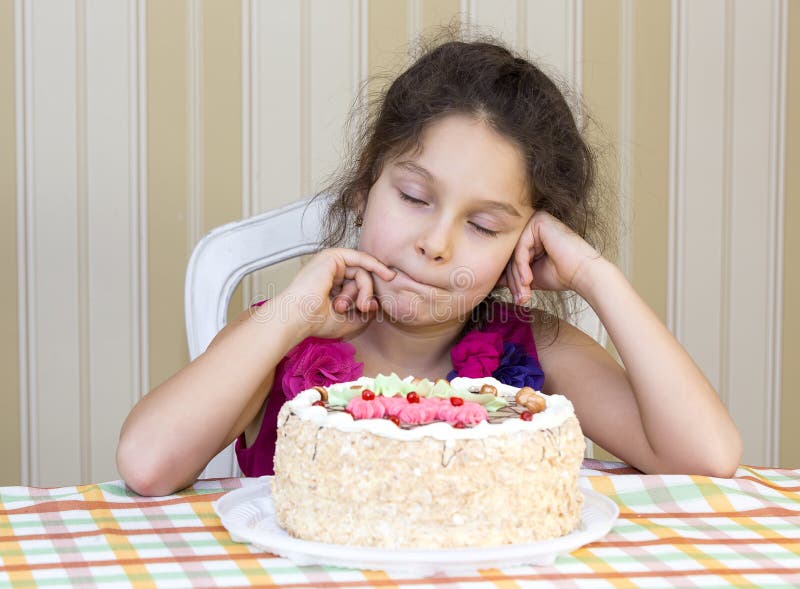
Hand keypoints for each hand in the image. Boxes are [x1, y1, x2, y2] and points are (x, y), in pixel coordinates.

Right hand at [279, 248, 395, 339]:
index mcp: (330, 285)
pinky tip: (386, 274)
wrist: (298, 317)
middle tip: (364, 308)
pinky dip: (375, 265)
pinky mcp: (333, 257)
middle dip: (366, 293)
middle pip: (360, 278)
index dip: (366, 295)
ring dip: (366, 289)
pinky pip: (360, 258)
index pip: (356, 285)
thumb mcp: (348, 321)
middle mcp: (330, 272)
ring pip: (362, 271)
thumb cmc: (315, 321)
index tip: (372, 307)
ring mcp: (330, 263)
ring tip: (359, 304)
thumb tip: (377, 304)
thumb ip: (364, 313)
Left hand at [500, 211, 602, 302]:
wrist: (584, 274)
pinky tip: (529, 280)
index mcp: (529, 235)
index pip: (511, 257)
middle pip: (511, 254)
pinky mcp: (539, 222)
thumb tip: (493, 280)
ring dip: (517, 277)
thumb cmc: (561, 275)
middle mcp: (531, 224)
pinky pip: (521, 248)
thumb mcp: (529, 276)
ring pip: (514, 252)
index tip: (516, 298)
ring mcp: (535, 220)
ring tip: (524, 293)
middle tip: (520, 299)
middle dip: (514, 280)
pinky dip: (522, 266)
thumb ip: (513, 274)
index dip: (511, 279)